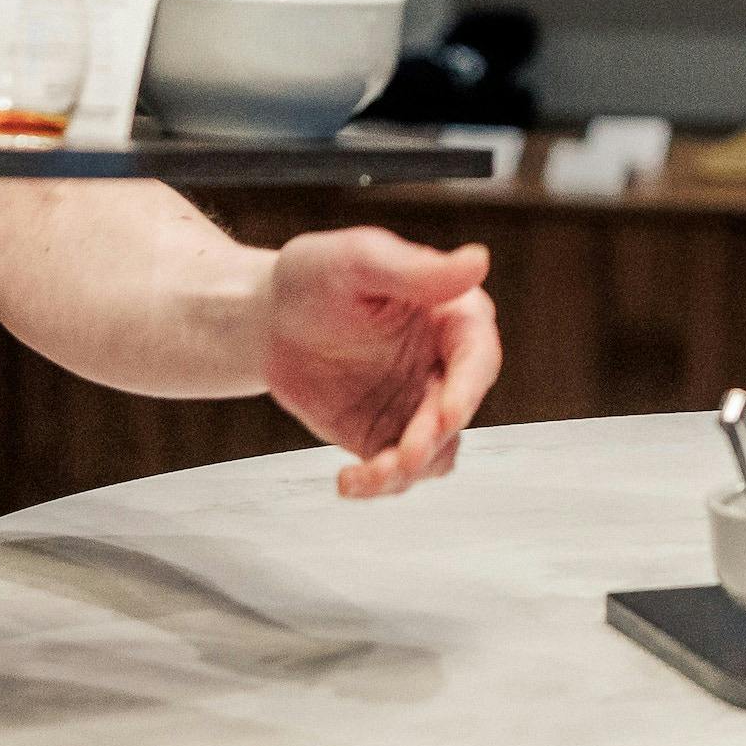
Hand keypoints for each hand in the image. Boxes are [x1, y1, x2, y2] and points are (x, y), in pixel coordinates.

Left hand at [259, 228, 502, 498]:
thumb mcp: (360, 261)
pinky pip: (396, 470)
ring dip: (410, 469)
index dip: (468, 388)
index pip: (476, 355)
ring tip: (369, 474)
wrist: (267, 320)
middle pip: (457, 411)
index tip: (448, 414)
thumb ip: (415, 270)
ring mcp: (416, 405)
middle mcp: (444, 365)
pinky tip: (347, 481)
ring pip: (436, 451)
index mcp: (452, 316)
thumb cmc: (317, 276)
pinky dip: (377, 484)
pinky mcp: (385, 436)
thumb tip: (478, 262)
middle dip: (433, 437)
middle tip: (404, 457)